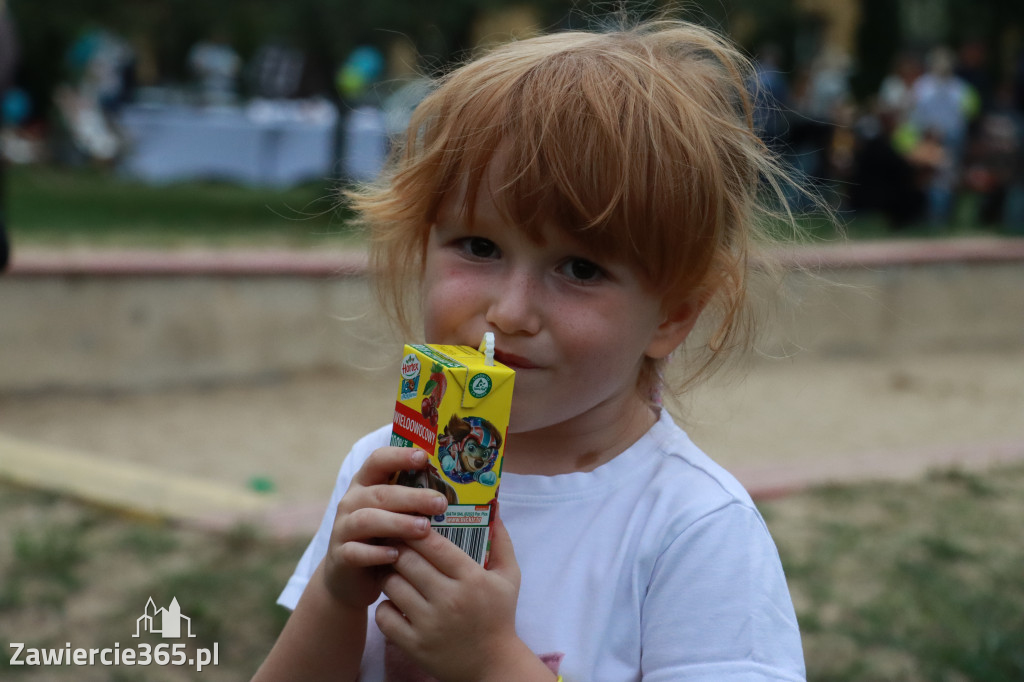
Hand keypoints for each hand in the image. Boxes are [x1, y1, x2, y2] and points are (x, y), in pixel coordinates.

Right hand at [323, 447, 449, 611]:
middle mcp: (352, 502)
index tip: (424, 457)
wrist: (350, 578)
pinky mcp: (340, 556)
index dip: (399, 456)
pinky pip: (356, 552)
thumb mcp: (396, 515)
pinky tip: (396, 555)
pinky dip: (376, 553)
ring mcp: (343, 529)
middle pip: (381, 493)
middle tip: (441, 503)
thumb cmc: (383, 539)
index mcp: (367, 484)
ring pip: (367, 520)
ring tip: (424, 529)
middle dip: (412, 497)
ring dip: (397, 523)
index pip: (378, 460)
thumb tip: (460, 492)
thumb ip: (415, 501)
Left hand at [376, 507, 546, 681]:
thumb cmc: (499, 615)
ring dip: (388, 574)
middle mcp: (449, 599)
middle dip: (397, 547)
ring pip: (392, 585)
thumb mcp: (509, 577)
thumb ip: (501, 541)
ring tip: (393, 570)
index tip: (409, 523)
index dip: (415, 529)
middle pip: (407, 560)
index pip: (433, 544)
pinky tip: (395, 601)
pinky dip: (385, 605)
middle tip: (393, 542)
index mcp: (471, 578)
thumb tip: (494, 509)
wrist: (494, 665)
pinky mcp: (414, 645)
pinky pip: (384, 615)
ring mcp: (429, 624)